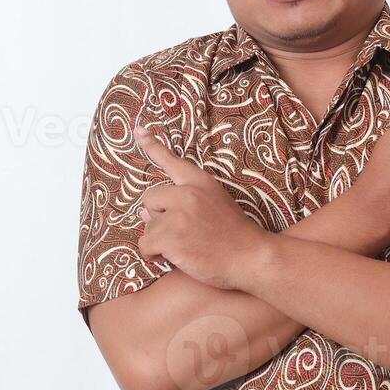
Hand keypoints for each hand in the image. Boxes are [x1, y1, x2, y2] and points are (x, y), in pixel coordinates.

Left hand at [133, 123, 270, 290]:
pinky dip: (154, 255)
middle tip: (182, 231)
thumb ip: (182, 205)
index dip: (152, 146)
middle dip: (158, 216)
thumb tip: (143, 213)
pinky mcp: (171, 238)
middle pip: (150, 198)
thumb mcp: (216, 206)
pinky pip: (145, 244)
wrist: (251, 257)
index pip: (172, 161)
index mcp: (201, 182)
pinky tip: (175, 258)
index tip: (138, 130)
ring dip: (159, 239)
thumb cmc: (234, 236)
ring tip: (185, 247)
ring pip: (148, 225)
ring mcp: (178, 216)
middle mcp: (188, 194)